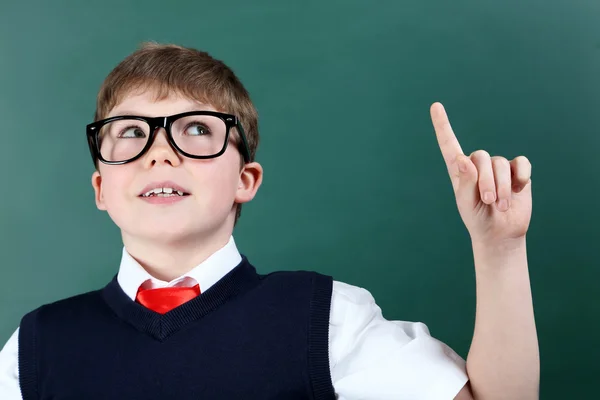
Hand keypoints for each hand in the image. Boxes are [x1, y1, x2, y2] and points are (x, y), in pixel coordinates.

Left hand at [430, 102, 531, 248]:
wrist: (500, 232)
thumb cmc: (477, 218)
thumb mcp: (465, 203)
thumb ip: (464, 182)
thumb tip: (463, 159)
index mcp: (459, 170)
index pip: (449, 144)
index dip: (442, 125)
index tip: (435, 106)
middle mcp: (478, 164)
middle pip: (481, 157)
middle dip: (486, 182)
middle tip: (488, 202)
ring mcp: (498, 166)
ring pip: (500, 164)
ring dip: (502, 188)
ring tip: (500, 205)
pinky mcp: (517, 171)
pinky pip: (520, 163)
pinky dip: (520, 177)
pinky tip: (519, 190)